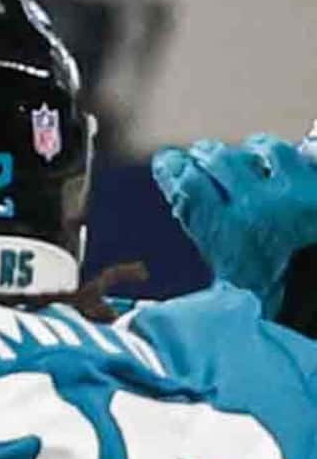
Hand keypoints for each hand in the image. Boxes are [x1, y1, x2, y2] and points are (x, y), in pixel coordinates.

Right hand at [152, 133, 316, 317]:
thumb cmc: (289, 309)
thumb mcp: (234, 304)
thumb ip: (206, 293)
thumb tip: (158, 299)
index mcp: (227, 233)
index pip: (186, 183)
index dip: (172, 167)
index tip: (168, 162)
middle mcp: (260, 205)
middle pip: (219, 158)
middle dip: (206, 154)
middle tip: (202, 155)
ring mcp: (302, 192)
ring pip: (267, 149)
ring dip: (254, 150)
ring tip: (251, 154)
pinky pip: (312, 154)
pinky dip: (305, 155)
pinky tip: (301, 159)